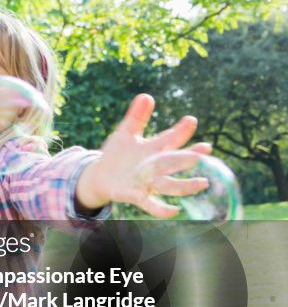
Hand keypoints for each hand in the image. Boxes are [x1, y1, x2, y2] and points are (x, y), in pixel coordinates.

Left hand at [76, 94, 211, 216]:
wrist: (101, 175)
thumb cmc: (118, 153)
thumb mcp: (125, 133)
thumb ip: (136, 116)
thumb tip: (146, 95)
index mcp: (154, 148)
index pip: (170, 138)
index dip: (180, 130)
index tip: (191, 120)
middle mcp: (155, 166)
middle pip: (174, 161)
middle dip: (188, 156)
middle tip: (204, 150)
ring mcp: (148, 182)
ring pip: (170, 185)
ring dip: (186, 185)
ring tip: (203, 183)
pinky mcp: (137, 195)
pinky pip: (152, 204)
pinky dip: (163, 209)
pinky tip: (175, 210)